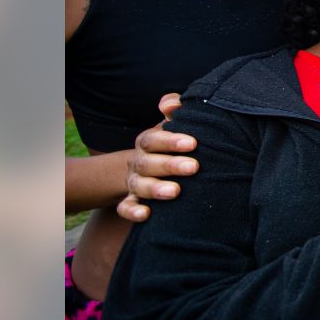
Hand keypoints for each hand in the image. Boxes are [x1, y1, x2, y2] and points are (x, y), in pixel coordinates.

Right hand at [116, 93, 199, 221]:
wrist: (150, 165)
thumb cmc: (172, 142)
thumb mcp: (173, 123)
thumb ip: (174, 108)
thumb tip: (172, 104)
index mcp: (148, 142)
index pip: (153, 139)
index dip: (171, 141)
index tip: (192, 143)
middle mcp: (139, 161)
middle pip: (148, 163)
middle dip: (170, 165)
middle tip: (194, 167)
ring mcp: (134, 182)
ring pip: (139, 185)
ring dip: (155, 189)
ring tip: (175, 192)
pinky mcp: (132, 201)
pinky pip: (126, 207)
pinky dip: (132, 212)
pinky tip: (146, 214)